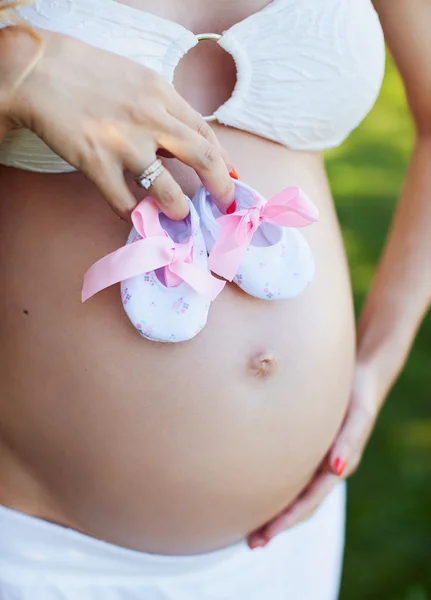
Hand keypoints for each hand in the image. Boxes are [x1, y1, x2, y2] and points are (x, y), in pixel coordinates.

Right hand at [0, 26, 234, 219]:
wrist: (40, 71)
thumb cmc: (91, 74)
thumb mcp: (139, 80)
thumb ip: (164, 111)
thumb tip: (179, 150)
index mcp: (162, 96)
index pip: (206, 133)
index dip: (224, 161)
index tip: (231, 180)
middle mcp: (150, 119)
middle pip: (202, 159)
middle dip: (221, 188)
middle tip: (224, 206)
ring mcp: (124, 143)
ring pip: (167, 190)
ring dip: (179, 210)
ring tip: (180, 218)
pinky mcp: (96, 163)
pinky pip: (124, 202)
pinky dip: (135, 215)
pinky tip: (139, 218)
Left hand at [248, 361, 382, 548]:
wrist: (359, 376)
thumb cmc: (357, 397)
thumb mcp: (357, 418)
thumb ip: (349, 442)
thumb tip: (336, 469)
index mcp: (336, 467)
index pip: (309, 502)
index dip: (287, 520)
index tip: (267, 536)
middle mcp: (325, 469)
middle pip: (300, 506)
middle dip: (278, 525)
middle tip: (252, 543)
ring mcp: (316, 461)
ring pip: (295, 493)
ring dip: (275, 511)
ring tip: (249, 527)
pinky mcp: (306, 448)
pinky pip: (290, 475)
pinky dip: (275, 488)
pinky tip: (256, 489)